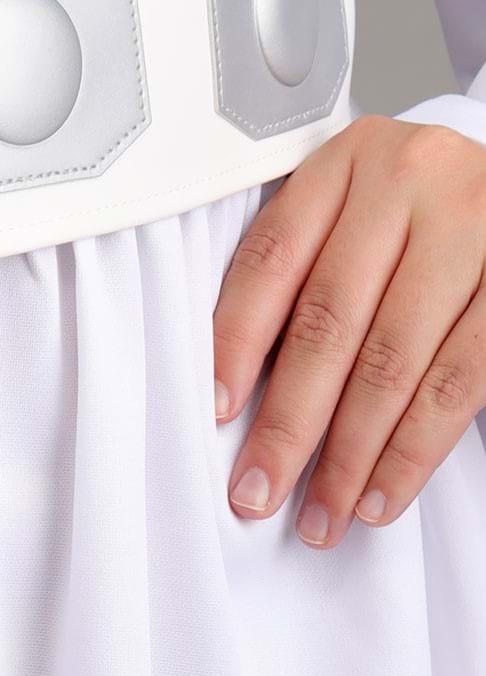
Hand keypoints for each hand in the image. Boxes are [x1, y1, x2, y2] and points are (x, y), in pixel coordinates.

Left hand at [212, 113, 485, 548]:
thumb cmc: (416, 208)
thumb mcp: (353, 206)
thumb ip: (303, 268)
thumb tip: (237, 390)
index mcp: (346, 162)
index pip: (272, 259)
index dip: (238, 342)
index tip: (215, 412)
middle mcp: (409, 183)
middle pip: (330, 321)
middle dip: (290, 422)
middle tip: (258, 490)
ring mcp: (473, 228)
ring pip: (395, 360)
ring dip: (352, 453)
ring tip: (322, 514)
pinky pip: (460, 379)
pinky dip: (415, 449)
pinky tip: (381, 492)